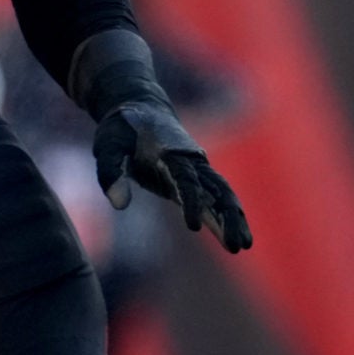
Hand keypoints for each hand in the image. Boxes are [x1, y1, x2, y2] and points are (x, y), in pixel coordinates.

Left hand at [93, 99, 252, 252]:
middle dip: (229, 216)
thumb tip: (120, 206)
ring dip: (234, 218)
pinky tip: (234, 238)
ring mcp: (196, 169)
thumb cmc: (121, 129)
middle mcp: (191, 161)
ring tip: (245, 246)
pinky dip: (225, 216)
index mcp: (171, 153)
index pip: (186, 180)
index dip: (192, 202)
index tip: (195, 228)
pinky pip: (215, 198)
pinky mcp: (193, 179)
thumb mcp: (108, 147)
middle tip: (239, 245)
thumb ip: (112, 173)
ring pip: (223, 194)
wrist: (140, 109)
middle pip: (218, 189)